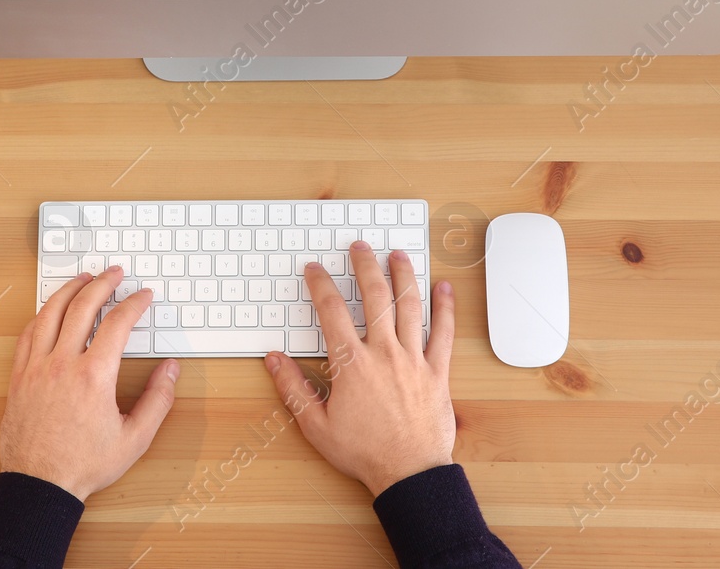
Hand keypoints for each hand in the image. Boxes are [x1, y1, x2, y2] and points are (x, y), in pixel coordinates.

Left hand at [1, 268, 178, 499]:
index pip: (117, 324)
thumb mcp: (134, 439)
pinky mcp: (18, 377)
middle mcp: (62, 365)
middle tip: (115, 272)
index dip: (134, 304)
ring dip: (69, 290)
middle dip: (102, 283)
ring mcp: (36, 368)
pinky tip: (51, 309)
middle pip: (82, 307)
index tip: (144, 297)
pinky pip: (28, 334)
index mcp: (93, 377)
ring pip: (50, 313)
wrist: (39, 485)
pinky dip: (42, 314)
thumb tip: (171, 370)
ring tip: (83, 278)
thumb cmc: (84, 465)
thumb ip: (157, 401)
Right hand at [264, 242, 455, 496]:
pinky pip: (444, 333)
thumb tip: (274, 360)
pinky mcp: (437, 372)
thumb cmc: (364, 453)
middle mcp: (384, 353)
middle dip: (364, 266)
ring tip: (397, 255)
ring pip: (410, 306)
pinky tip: (445, 288)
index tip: (314, 270)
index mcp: (352, 364)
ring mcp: (414, 360)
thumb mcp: (316, 425)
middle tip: (359, 247)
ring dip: (403, 276)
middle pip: (374, 297)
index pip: (331, 312)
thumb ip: (293, 388)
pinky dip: (445, 308)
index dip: (320, 285)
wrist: (409, 474)